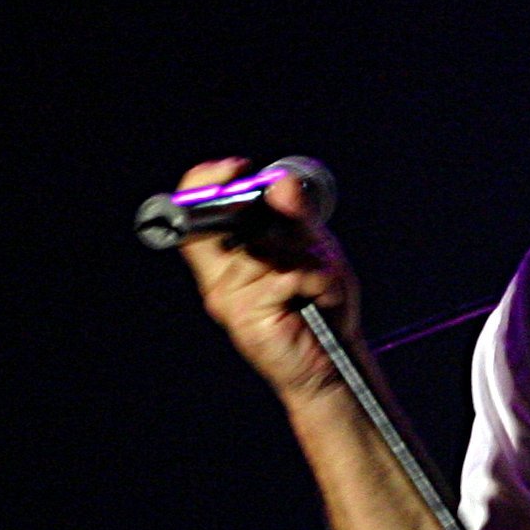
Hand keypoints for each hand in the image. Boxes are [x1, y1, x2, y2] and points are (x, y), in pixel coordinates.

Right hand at [175, 157, 358, 404]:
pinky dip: (314, 280)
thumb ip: (296, 216)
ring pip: (263, 250)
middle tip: (301, 240)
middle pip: (223, 223)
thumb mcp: (315, 252)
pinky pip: (283, 277)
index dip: (205, 184)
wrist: (334, 361)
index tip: (235, 169)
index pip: (194, 211)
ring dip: (304, 258)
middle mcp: (220, 278)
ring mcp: (228, 299)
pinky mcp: (246, 317)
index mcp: (228, 257)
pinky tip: (322, 296)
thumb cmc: (322, 306)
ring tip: (320, 281)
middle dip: (270, 222)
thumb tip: (280, 180)